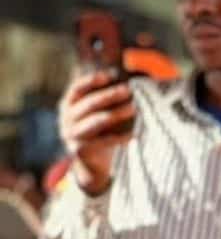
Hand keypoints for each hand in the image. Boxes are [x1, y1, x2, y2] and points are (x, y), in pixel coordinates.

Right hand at [58, 71, 135, 194]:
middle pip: (89, 104)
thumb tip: (134, 76)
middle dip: (110, 95)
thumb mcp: (97, 113)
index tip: (110, 75)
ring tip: (134, 108)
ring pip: (97, 121)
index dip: (92, 81)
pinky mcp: (81, 149)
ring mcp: (72, 134)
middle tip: (128, 90)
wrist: (91, 164)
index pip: (77, 88)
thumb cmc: (99, 131)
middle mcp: (67, 118)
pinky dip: (121, 137)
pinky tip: (135, 133)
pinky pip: (104, 141)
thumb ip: (107, 97)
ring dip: (116, 113)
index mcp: (68, 104)